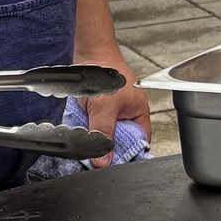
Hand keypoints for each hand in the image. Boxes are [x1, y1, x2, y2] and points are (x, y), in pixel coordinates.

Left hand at [79, 46, 151, 163]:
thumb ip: (103, 134)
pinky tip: (80, 136)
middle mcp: (126, 116)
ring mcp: (110, 114)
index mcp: (138, 115)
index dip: (130, 156)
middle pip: (120, 142)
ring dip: (96, 142)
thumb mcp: (105, 108)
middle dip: (109, 151)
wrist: (88, 54)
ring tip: (87, 150)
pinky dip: (86, 133)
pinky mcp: (95, 112)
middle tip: (97, 161)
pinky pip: (92, 128)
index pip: (139, 143)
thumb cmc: (106, 72)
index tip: (116, 166)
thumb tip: (103, 160)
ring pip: (104, 137)